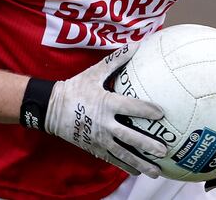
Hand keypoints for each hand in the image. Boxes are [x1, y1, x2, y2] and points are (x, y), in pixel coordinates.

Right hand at [45, 43, 167, 176]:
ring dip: (141, 163)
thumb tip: (137, 45)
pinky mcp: (94, 148)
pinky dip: (126, 166)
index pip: (131, 108)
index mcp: (106, 103)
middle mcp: (104, 124)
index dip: (147, 110)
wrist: (51, 108)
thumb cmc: (76, 87)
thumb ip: (116, 60)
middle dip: (148, 145)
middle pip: (130, 137)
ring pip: (123, 154)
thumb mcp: (94, 72)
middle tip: (164, 150)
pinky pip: (113, 159)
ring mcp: (99, 138)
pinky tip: (139, 171)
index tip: (162, 114)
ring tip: (156, 171)